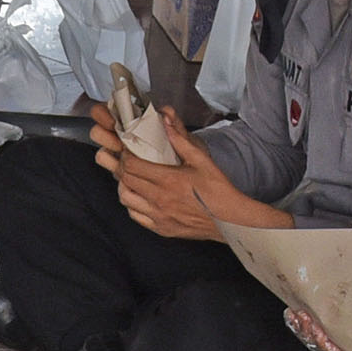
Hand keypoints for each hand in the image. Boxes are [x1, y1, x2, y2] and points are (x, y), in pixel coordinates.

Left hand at [93, 104, 239, 240]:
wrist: (229, 220)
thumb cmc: (219, 190)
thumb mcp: (201, 160)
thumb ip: (180, 141)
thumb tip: (165, 122)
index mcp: (168, 180)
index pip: (131, 166)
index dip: (125, 156)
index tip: (129, 151)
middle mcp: (159, 199)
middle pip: (125, 181)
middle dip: (122, 168)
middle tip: (128, 162)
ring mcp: (159, 216)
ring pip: (126, 200)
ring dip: (124, 187)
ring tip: (132, 179)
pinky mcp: (161, 228)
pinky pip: (135, 216)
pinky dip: (132, 205)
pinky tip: (140, 197)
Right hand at [282, 285, 351, 350]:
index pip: (330, 317)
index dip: (313, 310)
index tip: (299, 299)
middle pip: (323, 333)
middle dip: (306, 322)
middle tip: (294, 310)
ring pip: (329, 345)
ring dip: (313, 334)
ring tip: (304, 320)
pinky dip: (332, 349)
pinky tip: (322, 338)